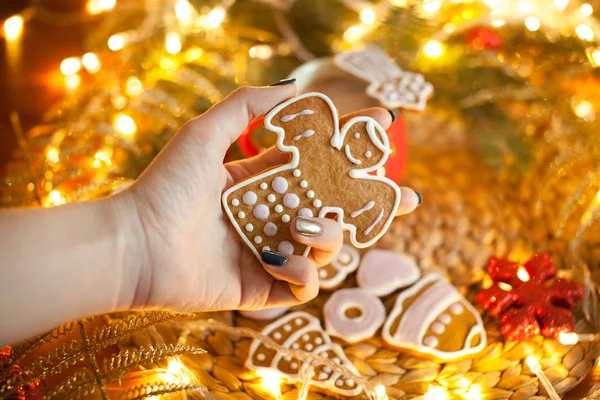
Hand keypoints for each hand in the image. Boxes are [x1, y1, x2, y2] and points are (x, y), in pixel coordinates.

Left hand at [113, 83, 421, 312]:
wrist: (136, 244)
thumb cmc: (167, 186)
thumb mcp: (205, 134)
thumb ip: (247, 106)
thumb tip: (291, 85)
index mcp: (264, 182)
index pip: (320, 168)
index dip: (353, 155)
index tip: (384, 138)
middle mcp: (272, 217)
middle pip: (337, 211)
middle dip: (374, 206)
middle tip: (406, 199)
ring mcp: (270, 252)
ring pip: (327, 248)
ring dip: (327, 235)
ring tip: (300, 225)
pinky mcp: (263, 286)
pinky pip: (304, 286)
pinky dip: (302, 272)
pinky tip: (276, 257)